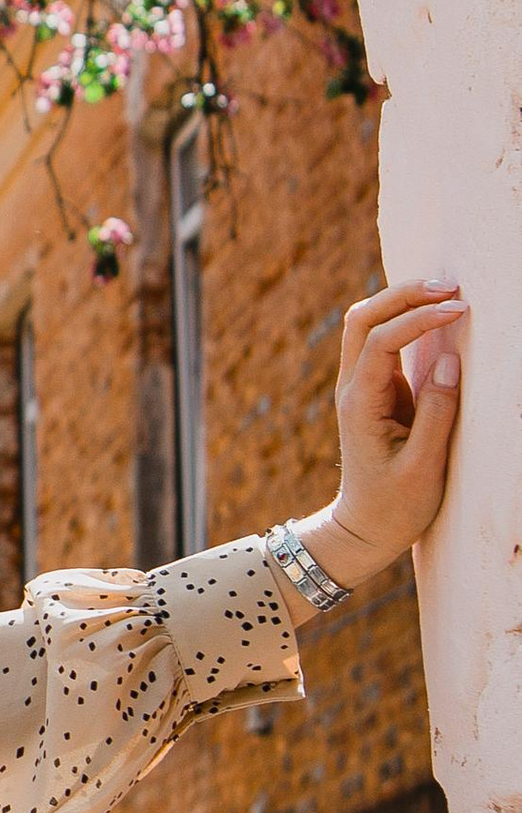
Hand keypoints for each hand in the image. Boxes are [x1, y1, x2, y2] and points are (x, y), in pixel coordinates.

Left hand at [294, 275, 466, 594]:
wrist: (365, 528)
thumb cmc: (395, 506)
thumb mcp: (424, 467)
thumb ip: (437, 414)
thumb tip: (448, 360)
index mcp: (360, 404)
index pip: (380, 341)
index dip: (418, 319)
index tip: (459, 309)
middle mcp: (353, 388)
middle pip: (363, 319)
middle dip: (404, 294)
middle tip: (451, 284)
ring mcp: (360, 386)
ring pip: (368, 325)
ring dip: (402, 302)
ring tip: (446, 290)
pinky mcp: (375, 390)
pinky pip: (382, 342)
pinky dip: (405, 320)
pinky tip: (434, 312)